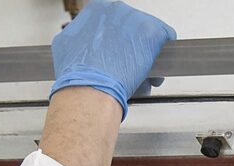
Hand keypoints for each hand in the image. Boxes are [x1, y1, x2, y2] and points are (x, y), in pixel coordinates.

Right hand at [50, 1, 174, 118]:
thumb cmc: (78, 74)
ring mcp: (134, 19)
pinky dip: (163, 53)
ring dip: (146, 57)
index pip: (114, 24)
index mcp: (96, 10)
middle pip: (132, 30)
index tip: (119, 56)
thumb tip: (83, 45)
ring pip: (147, 37)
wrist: (90, 87)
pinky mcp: (152, 31)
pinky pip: (165, 36)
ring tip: (140, 76)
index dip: (118, 44)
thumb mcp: (67, 47)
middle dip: (133, 50)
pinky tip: (155, 69)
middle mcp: (115, 10)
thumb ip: (80, 40)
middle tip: (130, 68)